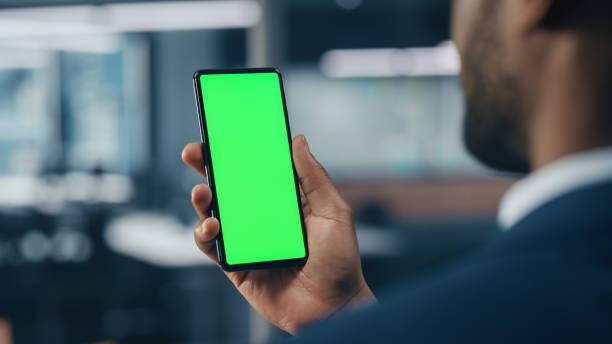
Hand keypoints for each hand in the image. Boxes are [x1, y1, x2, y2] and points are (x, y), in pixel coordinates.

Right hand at [182, 135, 374, 333]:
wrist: (332, 308)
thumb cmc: (339, 261)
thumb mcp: (333, 211)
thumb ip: (313, 177)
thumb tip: (298, 140)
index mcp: (285, 201)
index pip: (257, 171)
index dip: (239, 151)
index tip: (224, 132)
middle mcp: (262, 218)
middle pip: (229, 188)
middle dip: (208, 167)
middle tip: (194, 152)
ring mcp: (247, 240)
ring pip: (214, 213)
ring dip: (201, 199)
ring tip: (203, 191)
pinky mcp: (235, 265)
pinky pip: (211, 246)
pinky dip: (204, 233)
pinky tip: (212, 226)